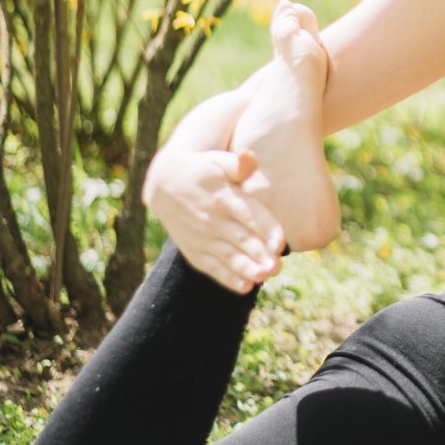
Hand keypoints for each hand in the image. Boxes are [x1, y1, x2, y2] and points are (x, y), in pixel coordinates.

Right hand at [144, 144, 285, 293]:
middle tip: (277, 267)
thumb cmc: (203, 169)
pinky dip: (228, 278)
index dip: (266, 229)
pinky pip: (212, 267)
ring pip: (228, 256)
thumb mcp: (218, 160)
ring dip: (247, 268)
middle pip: (242, 239)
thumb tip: (249, 156)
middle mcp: (213, 219)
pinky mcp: (194, 250)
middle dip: (260, 254)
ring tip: (264, 277)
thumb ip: (238, 164)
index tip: (280, 243)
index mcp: (224, 197)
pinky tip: (245, 288)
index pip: (249, 215)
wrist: (163, 182)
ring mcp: (202, 237)